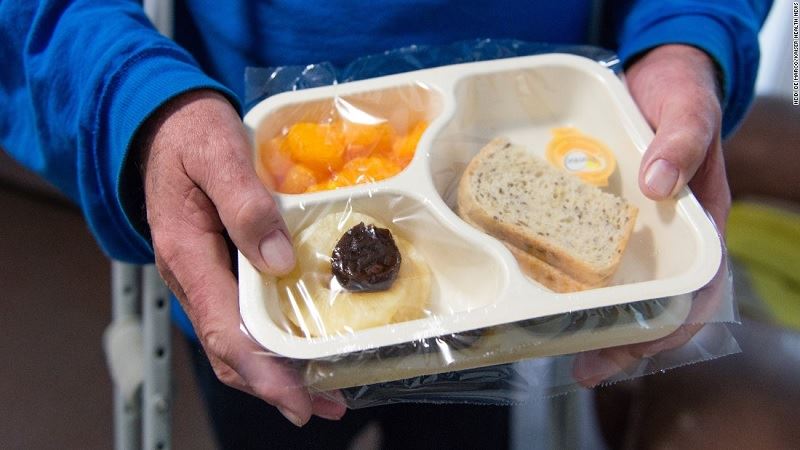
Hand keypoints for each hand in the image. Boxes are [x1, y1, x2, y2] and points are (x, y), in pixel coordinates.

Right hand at [138, 89, 345, 424]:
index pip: (223, 329)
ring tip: (326, 392)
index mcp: (186, 255)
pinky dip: (273, 341)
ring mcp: (205, 277)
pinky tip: (302, 345)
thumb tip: (280, 263)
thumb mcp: (218, 154)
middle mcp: (193, 278)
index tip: (297, 399)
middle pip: (231, 349)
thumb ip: (244, 204)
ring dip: (278, 371)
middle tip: (328, 406)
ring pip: (237, 339)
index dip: (262, 371)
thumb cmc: (192, 134)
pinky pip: (243, 316)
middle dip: (276, 385)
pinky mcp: (220, 270)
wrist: (166, 123)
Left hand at [573, 45, 731, 385]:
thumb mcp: (688, 108)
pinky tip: (551, 300)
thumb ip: (682, 140)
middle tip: (589, 369)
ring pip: (624, 288)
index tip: (644, 347)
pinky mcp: (603, 216)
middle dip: (628, 342)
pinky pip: (592, 256)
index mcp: (701, 221)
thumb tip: (659, 184)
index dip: (676, 324)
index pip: (700, 288)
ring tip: (564, 353)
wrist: (657, 73)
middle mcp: (669, 235)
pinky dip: (579, 284)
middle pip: (658, 303)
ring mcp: (636, 229)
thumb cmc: (681, 92)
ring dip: (600, 325)